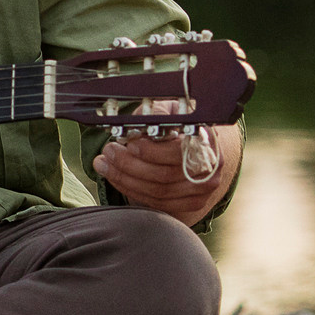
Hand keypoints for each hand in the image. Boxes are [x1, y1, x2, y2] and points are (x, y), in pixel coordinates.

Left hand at [93, 119, 241, 227]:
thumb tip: (142, 121)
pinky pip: (157, 203)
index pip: (179, 152)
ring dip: (124, 179)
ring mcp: (202, 191)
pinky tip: (116, 177)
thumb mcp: (170, 110)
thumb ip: (157, 113)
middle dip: (129, 164)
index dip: (151, 151)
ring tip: (104, 164)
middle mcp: (210, 169)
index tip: (129, 143)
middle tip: (109, 151)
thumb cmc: (179, 125)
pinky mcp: (190, 204)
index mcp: (207, 143)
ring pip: (158, 192)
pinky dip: (132, 191)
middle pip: (165, 175)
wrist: (195, 147)